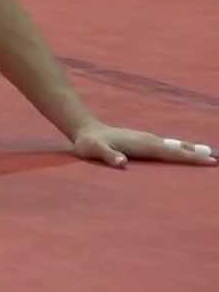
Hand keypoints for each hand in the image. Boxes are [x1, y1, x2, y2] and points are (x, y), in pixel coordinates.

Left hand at [72, 121, 214, 167]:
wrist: (85, 129)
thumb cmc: (89, 143)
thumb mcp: (94, 150)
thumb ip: (108, 155)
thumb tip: (122, 162)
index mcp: (142, 144)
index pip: (171, 152)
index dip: (189, 157)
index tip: (208, 160)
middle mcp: (148, 140)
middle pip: (177, 148)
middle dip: (197, 153)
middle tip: (216, 160)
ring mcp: (146, 139)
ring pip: (173, 145)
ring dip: (191, 150)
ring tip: (208, 155)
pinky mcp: (143, 141)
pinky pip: (167, 146)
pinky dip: (180, 149)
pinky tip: (185, 151)